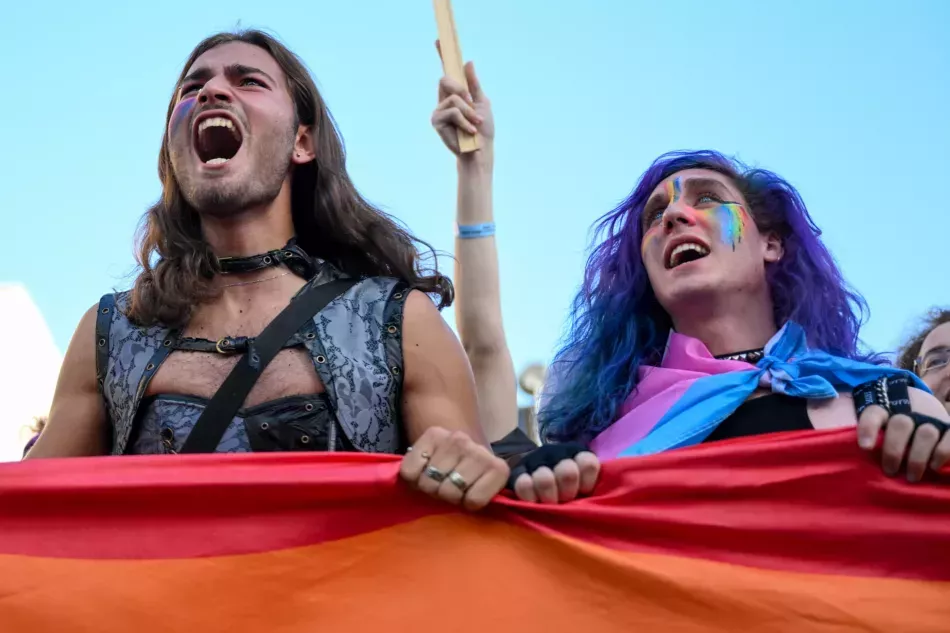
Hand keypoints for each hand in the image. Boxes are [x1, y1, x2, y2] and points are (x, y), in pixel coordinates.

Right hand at [400, 427, 508, 510]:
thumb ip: (485, 503)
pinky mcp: (432, 434)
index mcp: (498, 469)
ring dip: (427, 485)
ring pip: (429, 481)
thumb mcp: (485, 493)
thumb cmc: (470, 478)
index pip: (473, 500)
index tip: (465, 496)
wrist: (460, 445)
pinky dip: (412, 476)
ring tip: (435, 479)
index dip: (464, 503)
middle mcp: (478, 451)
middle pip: (448, 491)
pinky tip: (422, 470)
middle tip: (446, 488)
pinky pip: (411, 470)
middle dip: (443, 495)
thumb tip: (483, 516)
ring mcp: (455, 440)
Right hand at [431, 41, 493, 156]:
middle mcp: (444, 100)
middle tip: (473, 105)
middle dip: (463, 91)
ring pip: (453, 97)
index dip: (442, 55)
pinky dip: (465, 120)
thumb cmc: (483, 129)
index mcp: (455, 94)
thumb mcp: (482, 102)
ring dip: (468, 111)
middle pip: (445, 79)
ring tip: (475, 123)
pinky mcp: (436, 121)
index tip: (438, 40)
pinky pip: (452, 111)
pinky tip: (470, 129)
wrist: (480, 150)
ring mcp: (438, 110)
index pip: (447, 72)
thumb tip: (467, 62)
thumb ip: (474, 84)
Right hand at [512, 448, 600, 503]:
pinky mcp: (517, 472)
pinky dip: (529, 497)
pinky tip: (533, 502)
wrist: (534, 488)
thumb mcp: (585, 489)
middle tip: (564, 502)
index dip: (586, 483)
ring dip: (548, 498)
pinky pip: (523, 484)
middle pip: (567, 473)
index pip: (588, 464)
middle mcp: (557, 454)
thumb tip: (608, 505)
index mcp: (577, 456)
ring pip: (544, 479)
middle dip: (567, 494)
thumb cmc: (569, 494)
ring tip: (548, 505)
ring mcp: (535, 461)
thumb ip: (596, 491)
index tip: (583, 493)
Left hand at [858, 405, 949, 481]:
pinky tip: (934, 467)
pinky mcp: (948, 429)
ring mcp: (931, 420)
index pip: (874, 413)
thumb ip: (869, 444)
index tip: (865, 447)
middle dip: (894, 450)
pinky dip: (943, 453)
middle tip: (890, 471)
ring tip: (912, 477)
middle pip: (900, 424)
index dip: (868, 428)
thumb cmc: (891, 437)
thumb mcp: (878, 435)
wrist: (923, 415)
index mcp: (885, 412)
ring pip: (926, 433)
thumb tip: (852, 466)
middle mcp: (909, 413)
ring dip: (917, 457)